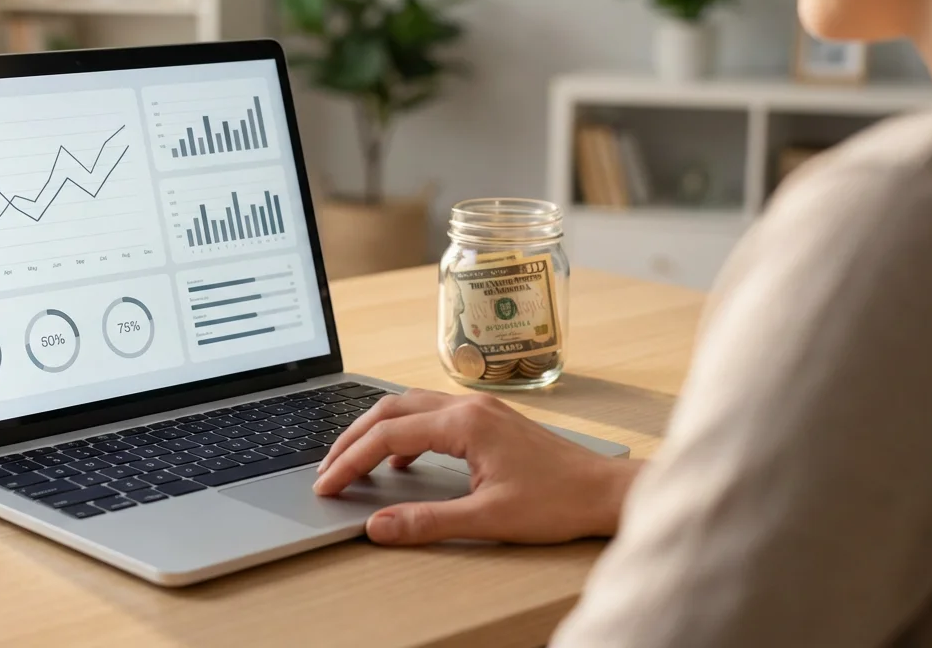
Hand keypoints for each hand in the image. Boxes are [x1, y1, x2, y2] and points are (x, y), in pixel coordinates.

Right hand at [313, 389, 641, 545]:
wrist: (604, 492)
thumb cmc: (558, 501)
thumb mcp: (488, 518)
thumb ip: (427, 521)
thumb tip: (380, 526)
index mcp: (465, 422)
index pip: (388, 435)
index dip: (351, 461)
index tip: (328, 484)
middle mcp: (469, 406)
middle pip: (391, 408)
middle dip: (352, 438)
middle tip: (327, 469)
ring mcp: (480, 409)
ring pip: (409, 406)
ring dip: (376, 431)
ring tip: (353, 461)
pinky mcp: (489, 419)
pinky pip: (431, 415)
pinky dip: (405, 433)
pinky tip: (402, 459)